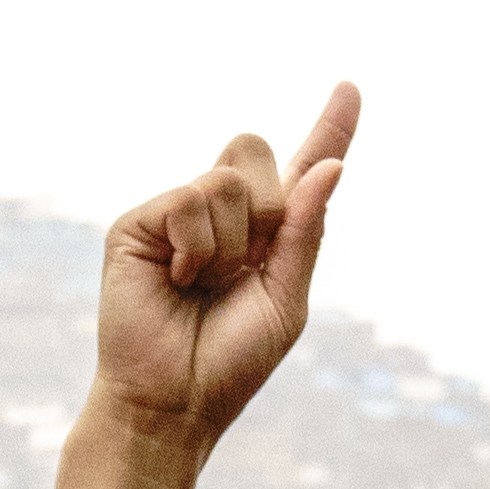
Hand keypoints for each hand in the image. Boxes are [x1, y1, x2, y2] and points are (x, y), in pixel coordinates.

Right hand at [90, 86, 358, 451]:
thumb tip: (331, 167)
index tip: (351, 86)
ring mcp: (175, 214)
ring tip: (201, 284)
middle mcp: (219, 212)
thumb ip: (305, 231)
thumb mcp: (286, 298)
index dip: (330, 127)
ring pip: (225, 178)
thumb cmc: (228, 362)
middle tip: (241, 266)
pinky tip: (175, 279)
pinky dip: (195, 248)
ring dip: (229, 243)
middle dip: (265, 207)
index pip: (302, 166)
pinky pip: (188, 200)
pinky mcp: (138, 223)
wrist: (172, 402)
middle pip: (256, 149)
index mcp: (264, 231)